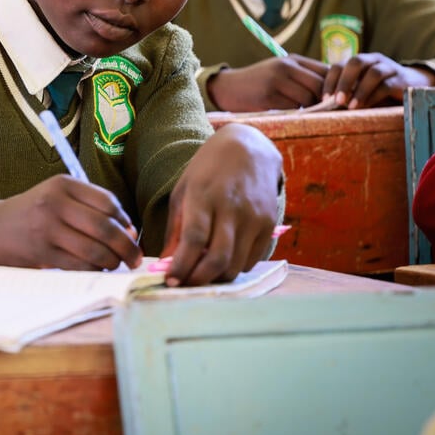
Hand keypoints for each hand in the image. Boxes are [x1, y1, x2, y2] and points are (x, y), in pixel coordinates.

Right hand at [0, 175, 141, 270]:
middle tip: (135, 258)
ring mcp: (47, 227)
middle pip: (105, 227)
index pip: (107, 202)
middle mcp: (55, 203)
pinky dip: (94, 270)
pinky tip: (96, 269)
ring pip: (94, 249)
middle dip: (126, 247)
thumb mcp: (57, 197)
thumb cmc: (33, 214)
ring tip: (115, 265)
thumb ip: (89, 207)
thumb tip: (128, 231)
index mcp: (63, 184)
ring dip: (112, 261)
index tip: (131, 234)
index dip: (125, 221)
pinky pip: (79, 264)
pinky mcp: (42, 251)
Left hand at [161, 123, 281, 285]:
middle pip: (218, 259)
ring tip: (201, 273)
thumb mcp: (183, 191)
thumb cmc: (208, 170)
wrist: (249, 149)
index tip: (169, 281)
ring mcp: (254, 217)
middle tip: (185, 286)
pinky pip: (252, 260)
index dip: (181, 266)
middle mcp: (231, 207)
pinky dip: (235, 268)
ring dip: (217, 277)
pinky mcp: (269, 224)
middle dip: (199, 280)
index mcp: (204, 196)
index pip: (194, 239)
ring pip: (236, 265)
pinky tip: (223, 261)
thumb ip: (175, 229)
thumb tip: (165, 264)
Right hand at [206, 56, 328, 111]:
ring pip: (307, 98)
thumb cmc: (259, 83)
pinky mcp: (267, 95)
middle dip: (323, 100)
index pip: (325, 71)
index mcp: (292, 59)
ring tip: (299, 111)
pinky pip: (292, 107)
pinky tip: (286, 112)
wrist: (228, 87)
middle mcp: (285, 66)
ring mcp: (276, 80)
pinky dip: (293, 112)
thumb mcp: (281, 72)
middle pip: (320, 85)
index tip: (333, 100)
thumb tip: (334, 92)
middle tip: (321, 110)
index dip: (334, 87)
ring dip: (307, 108)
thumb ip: (303, 77)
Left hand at [321, 53, 434, 109]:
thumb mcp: (361, 91)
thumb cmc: (380, 91)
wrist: (414, 85)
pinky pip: (387, 85)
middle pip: (355, 62)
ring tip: (351, 107)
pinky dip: (374, 96)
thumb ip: (347, 95)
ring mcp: (389, 67)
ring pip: (373, 72)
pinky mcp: (402, 79)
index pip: (340, 65)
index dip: (330, 80)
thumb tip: (324, 109)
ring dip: (360, 90)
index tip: (323, 99)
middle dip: (343, 81)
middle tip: (335, 101)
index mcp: (359, 62)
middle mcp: (373, 60)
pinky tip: (366, 107)